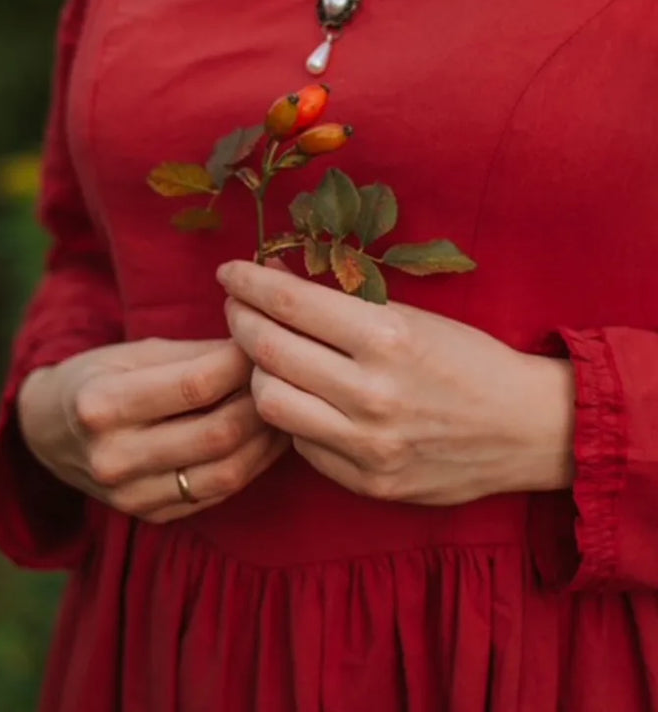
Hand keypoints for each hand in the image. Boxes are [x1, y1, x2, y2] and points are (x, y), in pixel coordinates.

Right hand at [17, 337, 288, 523]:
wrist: (50, 433)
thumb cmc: (98, 377)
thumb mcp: (132, 353)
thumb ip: (195, 355)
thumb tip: (258, 349)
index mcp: (101, 404)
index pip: (196, 384)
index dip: (242, 363)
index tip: (265, 344)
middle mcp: (113, 457)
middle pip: (218, 432)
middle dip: (263, 401)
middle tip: (284, 376)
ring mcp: (131, 495)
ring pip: (227, 471)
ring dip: (267, 439)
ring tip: (285, 407)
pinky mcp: (150, 515)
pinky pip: (218, 493)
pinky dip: (252, 464)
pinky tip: (265, 438)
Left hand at [218, 260, 574, 505]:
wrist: (526, 428)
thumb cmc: (469, 359)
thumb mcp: (411, 318)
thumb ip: (343, 305)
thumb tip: (275, 282)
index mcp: (387, 338)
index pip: (290, 303)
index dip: (248, 282)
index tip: (229, 272)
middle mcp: (372, 393)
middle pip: (267, 351)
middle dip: (240, 320)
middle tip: (236, 307)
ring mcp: (368, 445)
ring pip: (270, 404)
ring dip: (258, 373)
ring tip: (267, 357)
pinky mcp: (369, 482)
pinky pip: (301, 445)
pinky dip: (295, 417)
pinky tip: (305, 399)